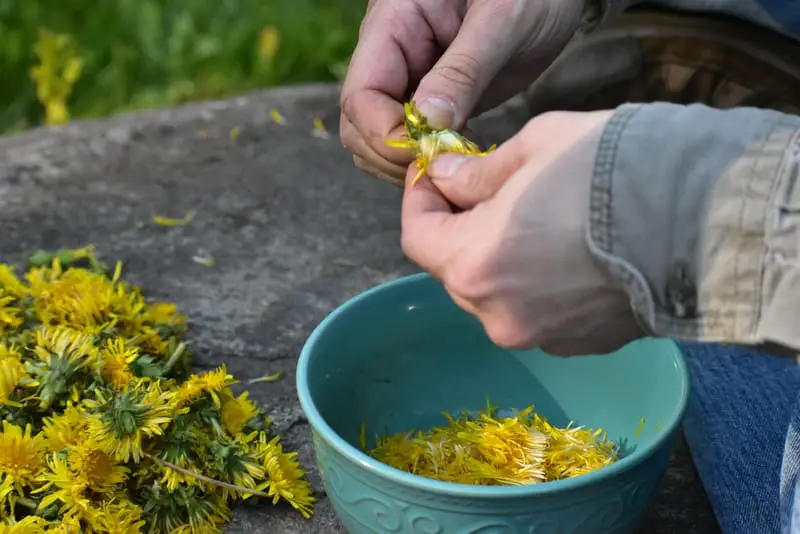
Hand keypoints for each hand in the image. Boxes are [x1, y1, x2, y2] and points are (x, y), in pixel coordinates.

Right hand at [340, 0, 585, 184]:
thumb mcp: (502, 21)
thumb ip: (463, 70)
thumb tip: (426, 122)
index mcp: (392, 25)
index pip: (361, 95)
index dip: (385, 133)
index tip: (428, 152)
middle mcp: (392, 56)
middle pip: (360, 125)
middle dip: (393, 155)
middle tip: (445, 167)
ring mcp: (410, 81)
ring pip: (381, 140)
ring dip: (409, 164)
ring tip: (457, 163)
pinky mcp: (434, 102)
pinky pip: (413, 142)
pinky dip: (431, 160)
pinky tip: (465, 157)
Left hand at [401, 110, 644, 354]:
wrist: (702, 219)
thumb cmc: (611, 170)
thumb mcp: (533, 147)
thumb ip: (477, 172)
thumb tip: (445, 178)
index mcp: (474, 264)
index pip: (416, 238)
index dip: (419, 201)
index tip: (435, 174)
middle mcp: (497, 315)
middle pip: (455, 269)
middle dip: (460, 228)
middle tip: (484, 187)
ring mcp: (541, 337)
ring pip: (498, 294)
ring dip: (501, 258)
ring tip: (534, 218)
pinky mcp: (581, 346)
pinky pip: (538, 311)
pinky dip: (538, 283)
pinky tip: (570, 250)